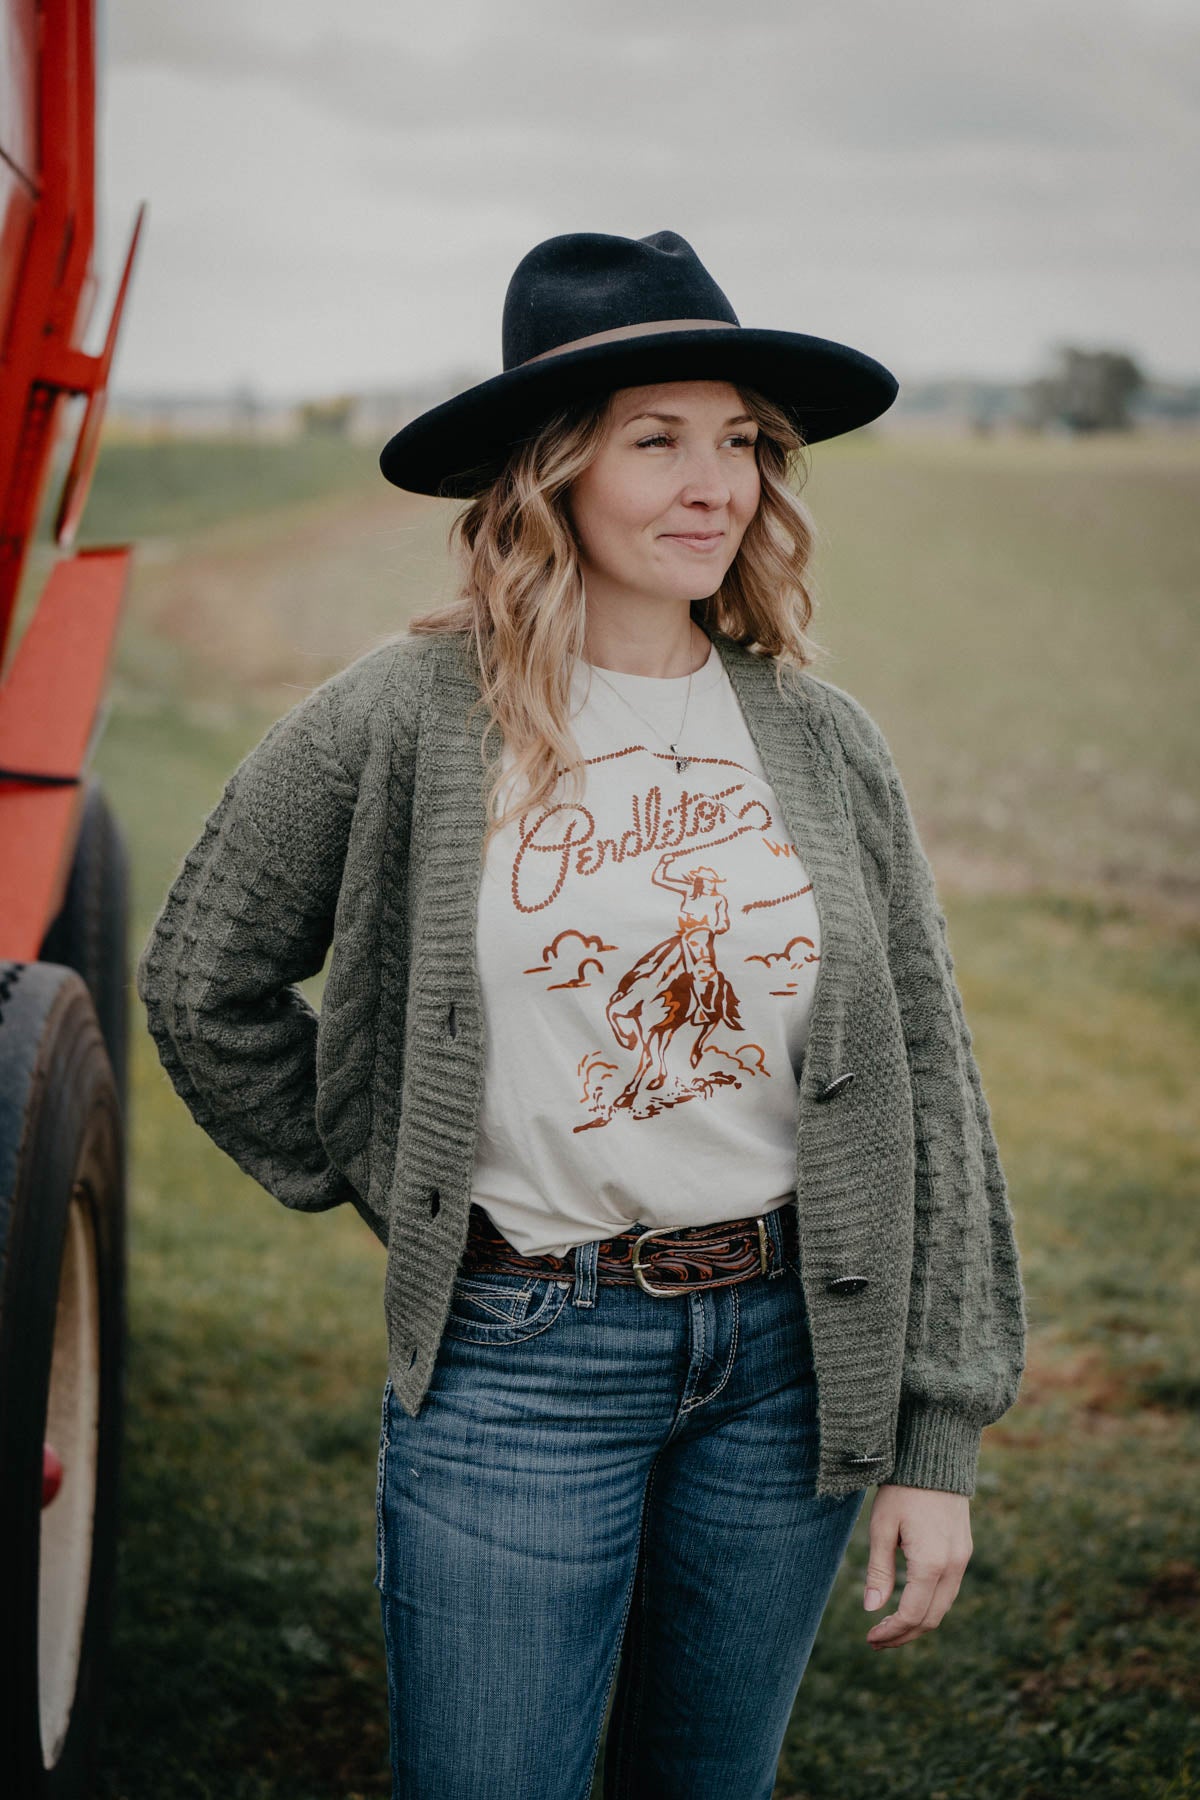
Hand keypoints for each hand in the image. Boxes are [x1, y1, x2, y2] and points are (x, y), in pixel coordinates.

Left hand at [862, 1483, 972, 1648]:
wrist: (935, 1456)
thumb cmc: (902, 1489)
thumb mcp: (882, 1527)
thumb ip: (878, 1571)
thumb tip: (871, 1610)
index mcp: (931, 1563)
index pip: (912, 1614)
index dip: (891, 1632)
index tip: (870, 1638)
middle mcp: (953, 1566)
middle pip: (931, 1618)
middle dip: (904, 1635)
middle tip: (876, 1640)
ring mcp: (963, 1558)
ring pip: (943, 1607)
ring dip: (917, 1623)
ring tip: (889, 1627)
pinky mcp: (964, 1550)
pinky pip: (949, 1590)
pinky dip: (929, 1605)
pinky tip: (909, 1603)